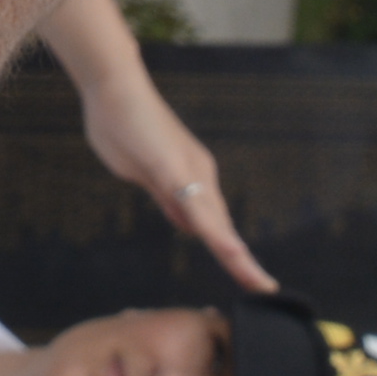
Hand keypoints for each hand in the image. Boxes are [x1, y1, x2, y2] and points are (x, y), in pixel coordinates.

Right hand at [83, 78, 282, 295]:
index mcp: (190, 178)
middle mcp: (199, 175)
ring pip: (217, 223)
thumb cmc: (120, 124)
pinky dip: (216, 233)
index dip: (230, 251)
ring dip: (237, 255)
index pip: (214, 224)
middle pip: (223, 228)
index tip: (247, 276)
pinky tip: (229, 251)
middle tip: (264, 288)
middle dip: (242, 262)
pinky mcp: (174, 169)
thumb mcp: (142, 173)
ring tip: (257, 282)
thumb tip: (183, 221)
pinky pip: (197, 208)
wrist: (112, 87)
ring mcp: (190, 172)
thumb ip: (165, 196)